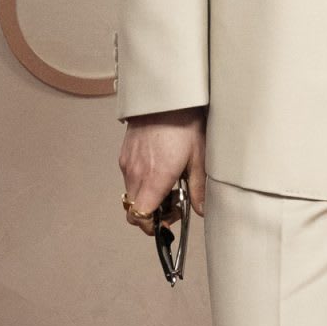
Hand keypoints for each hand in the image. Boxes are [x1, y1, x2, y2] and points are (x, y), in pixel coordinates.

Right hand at [119, 107, 206, 233]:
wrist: (165, 98)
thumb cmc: (183, 124)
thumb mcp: (198, 159)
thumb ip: (198, 189)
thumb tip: (201, 210)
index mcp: (154, 179)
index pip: (140, 217)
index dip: (152, 227)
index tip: (167, 223)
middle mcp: (135, 174)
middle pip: (134, 210)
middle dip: (152, 214)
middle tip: (174, 204)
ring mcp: (127, 164)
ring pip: (132, 195)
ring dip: (148, 198)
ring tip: (170, 184)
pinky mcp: (125, 155)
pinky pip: (129, 178)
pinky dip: (142, 183)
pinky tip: (160, 170)